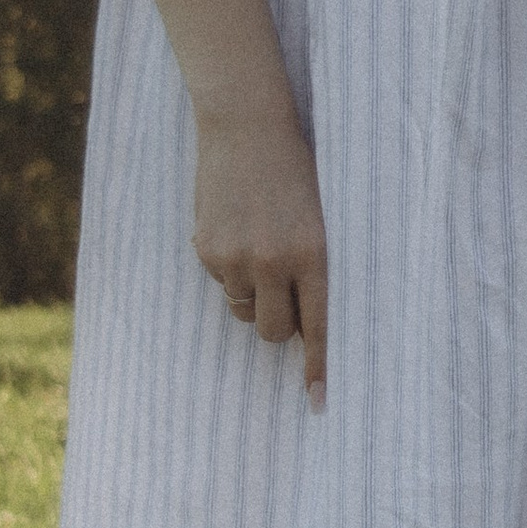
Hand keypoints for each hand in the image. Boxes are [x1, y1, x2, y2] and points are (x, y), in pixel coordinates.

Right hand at [192, 107, 328, 404]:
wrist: (247, 125)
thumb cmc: (295, 172)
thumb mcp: (319, 218)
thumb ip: (314, 268)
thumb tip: (302, 322)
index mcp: (314, 254)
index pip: (320, 325)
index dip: (318, 367)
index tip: (318, 401)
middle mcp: (276, 262)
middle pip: (274, 331)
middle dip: (279, 327)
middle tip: (281, 300)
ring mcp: (237, 257)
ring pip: (243, 310)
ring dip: (251, 296)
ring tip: (257, 249)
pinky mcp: (207, 249)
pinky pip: (220, 283)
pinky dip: (228, 269)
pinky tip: (236, 230)